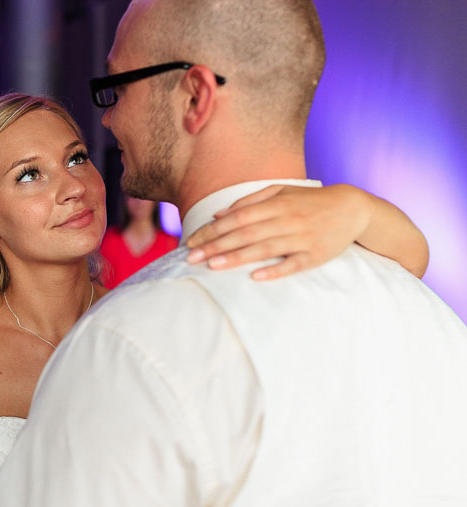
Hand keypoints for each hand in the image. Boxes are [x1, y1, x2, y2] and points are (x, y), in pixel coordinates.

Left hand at [184, 184, 369, 279]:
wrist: (353, 208)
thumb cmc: (310, 201)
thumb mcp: (282, 192)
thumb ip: (250, 202)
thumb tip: (218, 214)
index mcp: (277, 204)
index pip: (237, 218)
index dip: (213, 230)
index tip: (192, 242)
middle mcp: (287, 220)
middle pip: (246, 233)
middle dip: (216, 246)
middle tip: (191, 258)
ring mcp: (302, 237)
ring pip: (265, 248)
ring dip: (237, 257)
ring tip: (213, 266)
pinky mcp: (316, 254)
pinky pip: (294, 264)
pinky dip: (275, 270)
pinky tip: (256, 277)